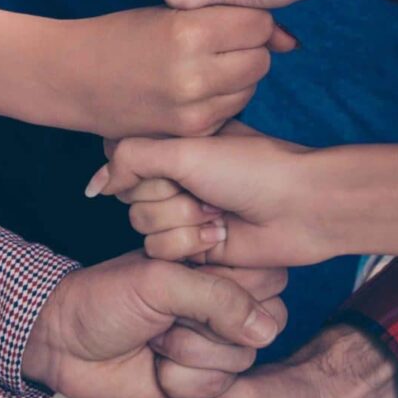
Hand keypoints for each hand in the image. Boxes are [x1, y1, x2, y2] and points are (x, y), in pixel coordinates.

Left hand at [20, 253, 286, 397]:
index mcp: (217, 267)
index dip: (236, 289)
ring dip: (189, 355)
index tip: (193, 281)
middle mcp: (223, 305)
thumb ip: (217, 298)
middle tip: (166, 316)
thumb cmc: (105, 298)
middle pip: (261, 326)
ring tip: (155, 339)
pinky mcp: (199, 382)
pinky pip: (217, 389)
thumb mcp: (160, 282)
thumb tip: (267, 328)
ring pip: (239, 361)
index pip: (267, 279)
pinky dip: (180, 380)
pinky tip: (154, 366)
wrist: (63, 341)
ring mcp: (212, 345)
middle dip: (207, 328)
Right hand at [58, 6, 297, 138]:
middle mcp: (195, 73)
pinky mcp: (190, 132)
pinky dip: (222, 100)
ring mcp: (193, 109)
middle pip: (260, 58)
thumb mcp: (171, 13)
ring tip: (202, 66)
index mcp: (189, 31)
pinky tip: (194, 90)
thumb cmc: (122, 35)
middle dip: (248, 48)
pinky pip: (231, 111)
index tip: (232, 21)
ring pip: (250, 87)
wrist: (74, 78)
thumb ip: (229, 20)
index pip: (259, 24)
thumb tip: (292, 41)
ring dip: (238, 76)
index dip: (251, 20)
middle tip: (218, 44)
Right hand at [96, 132, 328, 265]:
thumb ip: (131, 158)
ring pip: (141, 227)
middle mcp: (175, 178)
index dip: (140, 167)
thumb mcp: (186, 149)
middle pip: (129, 197)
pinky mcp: (194, 247)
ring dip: (179, 223)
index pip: (123, 158)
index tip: (172, 163)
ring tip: (216, 214)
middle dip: (165, 197)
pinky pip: (160, 252)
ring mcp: (184, 212)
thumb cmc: (253, 168)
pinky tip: (220, 235)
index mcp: (173, 144)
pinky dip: (189, 245)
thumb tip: (96, 185)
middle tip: (203, 190)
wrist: (301, 207)